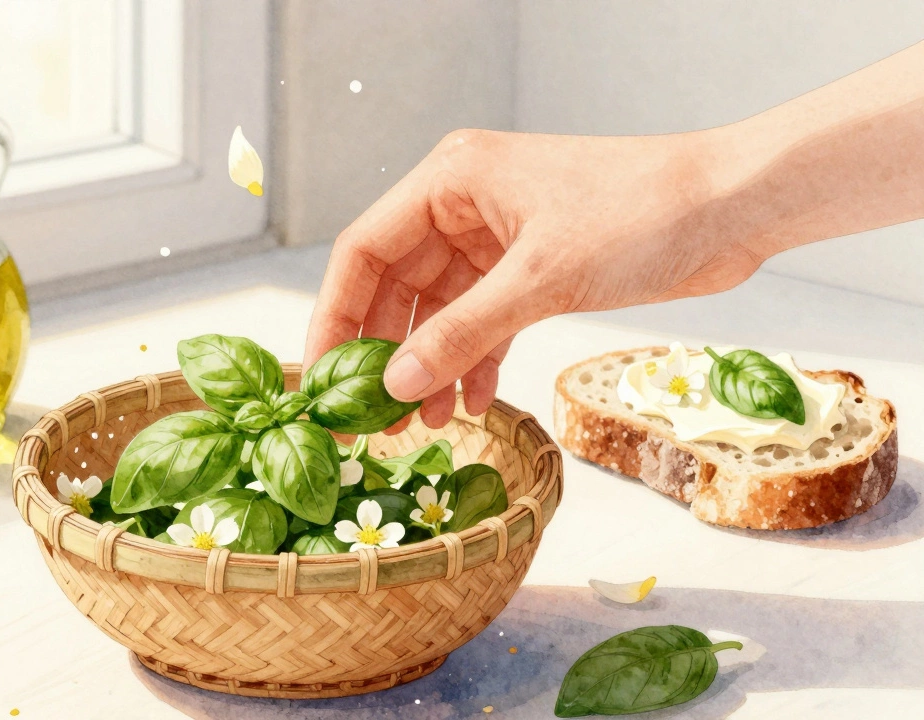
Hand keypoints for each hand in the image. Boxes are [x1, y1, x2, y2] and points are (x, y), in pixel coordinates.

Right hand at [304, 128, 766, 429]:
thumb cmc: (642, 212)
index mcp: (450, 181)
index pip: (363, 250)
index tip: (322, 378)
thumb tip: (395, 384)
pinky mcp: (530, 268)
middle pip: (394, 286)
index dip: (335, 316)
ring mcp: (496, 238)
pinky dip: (472, 362)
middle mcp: (463, 205)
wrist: (731, 206)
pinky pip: (481, 322)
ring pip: (438, 311)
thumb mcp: (541, 277)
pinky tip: (469, 404)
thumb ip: (462, 332)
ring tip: (419, 425)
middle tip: (370, 417)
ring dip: (428, 366)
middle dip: (384, 353)